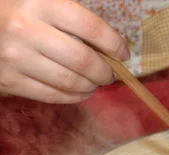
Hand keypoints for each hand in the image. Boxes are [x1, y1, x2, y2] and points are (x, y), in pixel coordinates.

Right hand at [0, 0, 128, 103]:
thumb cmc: (15, 11)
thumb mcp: (41, 1)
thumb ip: (71, 19)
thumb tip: (107, 47)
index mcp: (40, 3)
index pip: (90, 27)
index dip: (114, 44)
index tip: (123, 54)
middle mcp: (26, 30)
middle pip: (83, 60)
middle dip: (104, 71)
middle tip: (109, 74)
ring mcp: (15, 57)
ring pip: (69, 81)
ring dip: (91, 85)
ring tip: (95, 83)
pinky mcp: (9, 80)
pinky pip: (51, 95)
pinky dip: (74, 97)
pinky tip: (81, 92)